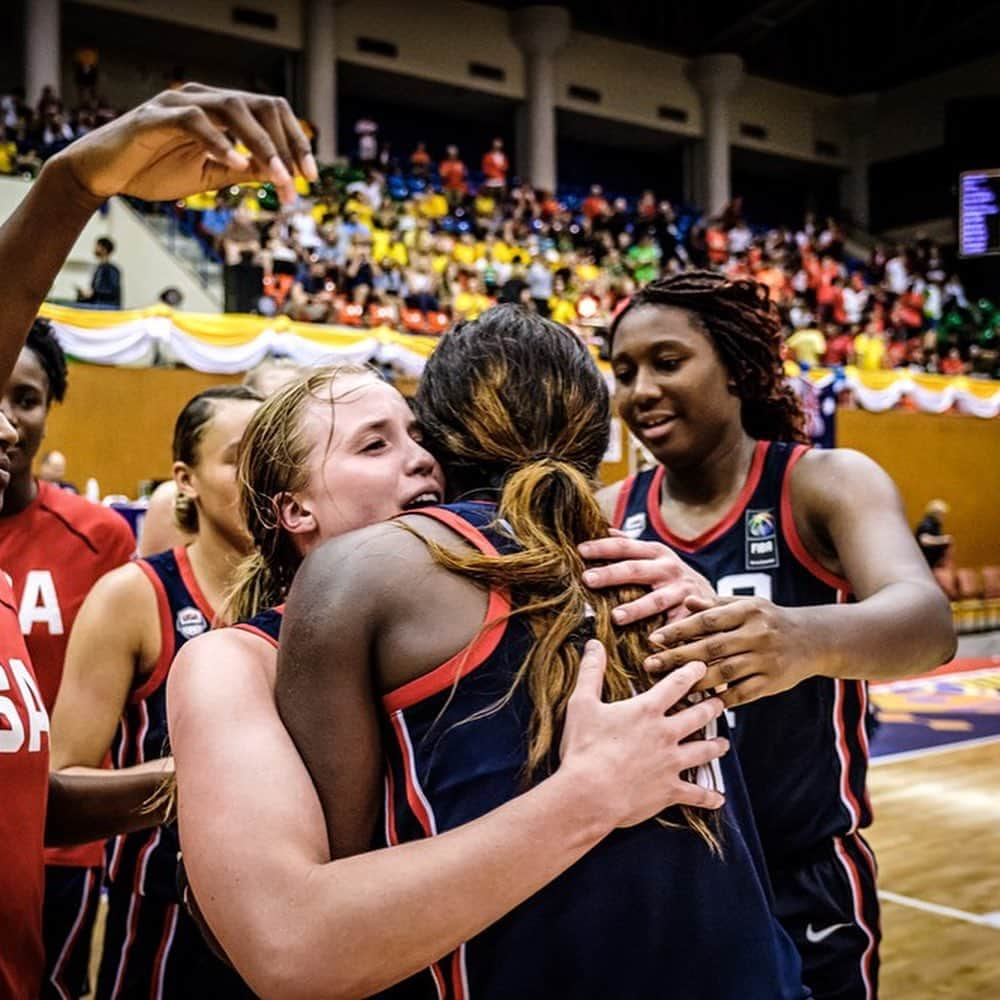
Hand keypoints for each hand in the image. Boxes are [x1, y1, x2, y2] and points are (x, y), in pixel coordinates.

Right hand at [51, 83, 316, 205]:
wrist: (105, 175)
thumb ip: (243, 170)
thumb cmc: (155, 171)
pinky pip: (194, 120)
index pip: (270, 112)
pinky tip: (235, 164)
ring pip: (233, 108)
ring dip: (261, 145)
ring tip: (276, 177)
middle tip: (297, 182)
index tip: (310, 177)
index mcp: (220, 112)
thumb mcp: (210, 176)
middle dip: (285, 145)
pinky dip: (218, 141)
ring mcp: (178, 103)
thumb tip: (281, 174)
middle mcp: (203, 99)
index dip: (295, 142)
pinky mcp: (155, 116)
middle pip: (260, 106)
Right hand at [558, 639, 726, 828]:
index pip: (676, 684)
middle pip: (698, 716)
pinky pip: (696, 794)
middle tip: (721, 702)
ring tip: (724, 743)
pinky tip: (718, 799)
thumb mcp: (582, 703)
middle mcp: (665, 733)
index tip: (702, 666)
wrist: (590, 793)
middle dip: (712, 707)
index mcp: (647, 710)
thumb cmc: (584, 747)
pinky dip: (709, 797)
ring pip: (703, 751)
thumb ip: (591, 672)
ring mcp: (671, 763)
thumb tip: (594, 643)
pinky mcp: (669, 790)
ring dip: (716, 746)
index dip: (691, 673)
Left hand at [579, 535, 715, 624]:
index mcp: (656, 552)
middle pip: (635, 570)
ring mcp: (682, 592)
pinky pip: (676, 625)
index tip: (580, 551)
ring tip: (616, 617)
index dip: (603, 548)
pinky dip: (665, 634)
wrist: (714, 598)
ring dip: (636, 608)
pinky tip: (649, 644)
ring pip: (656, 600)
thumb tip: (605, 529)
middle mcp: (669, 569)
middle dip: (610, 574)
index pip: (625, 546)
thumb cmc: (673, 577)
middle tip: (587, 579)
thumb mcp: (657, 556)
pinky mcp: (693, 614)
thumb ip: (632, 545)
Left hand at [644, 596, 813, 706]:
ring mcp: (766, 660)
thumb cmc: (769, 619)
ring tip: (668, 686)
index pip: (707, 620)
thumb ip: (716, 605)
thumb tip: (687, 601)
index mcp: (747, 611)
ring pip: (724, 672)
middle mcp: (757, 634)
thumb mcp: (746, 605)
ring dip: (694, 681)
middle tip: (649, 664)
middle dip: (677, 657)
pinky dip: (720, 699)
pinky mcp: (772, 682)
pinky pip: (742, 693)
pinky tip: (699, 703)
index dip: (679, 630)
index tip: (653, 638)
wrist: (813, 639)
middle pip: (711, 648)